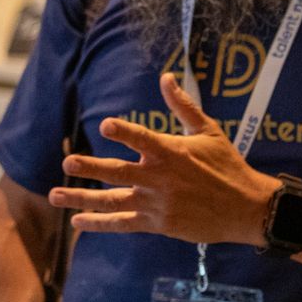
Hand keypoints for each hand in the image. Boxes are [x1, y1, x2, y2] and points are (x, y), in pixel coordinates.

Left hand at [51, 73, 275, 245]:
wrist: (245, 208)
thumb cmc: (227, 166)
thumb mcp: (209, 131)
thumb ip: (183, 106)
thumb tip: (167, 77)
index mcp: (171, 151)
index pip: (142, 138)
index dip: (123, 131)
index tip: (104, 125)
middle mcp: (159, 178)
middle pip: (117, 172)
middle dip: (90, 166)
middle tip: (68, 162)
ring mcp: (156, 202)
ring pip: (112, 200)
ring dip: (82, 198)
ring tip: (56, 195)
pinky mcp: (158, 223)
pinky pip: (123, 223)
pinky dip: (100, 224)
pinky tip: (78, 222)